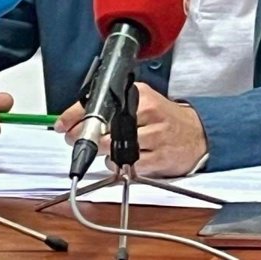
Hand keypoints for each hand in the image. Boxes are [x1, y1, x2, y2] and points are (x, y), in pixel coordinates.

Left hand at [54, 82, 207, 177]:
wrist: (197, 134)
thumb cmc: (164, 118)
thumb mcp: (142, 101)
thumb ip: (114, 105)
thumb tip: (79, 116)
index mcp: (139, 95)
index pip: (100, 103)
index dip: (75, 115)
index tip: (62, 124)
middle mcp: (147, 112)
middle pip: (104, 128)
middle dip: (86, 137)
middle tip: (80, 140)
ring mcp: (155, 136)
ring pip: (114, 148)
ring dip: (104, 152)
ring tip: (108, 148)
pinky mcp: (159, 157)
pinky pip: (129, 166)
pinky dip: (121, 165)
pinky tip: (125, 158)